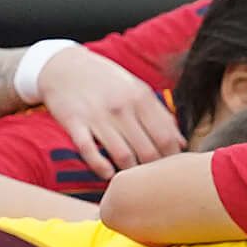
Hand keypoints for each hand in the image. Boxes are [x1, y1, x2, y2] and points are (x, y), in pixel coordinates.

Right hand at [37, 46, 182, 178]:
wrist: (64, 65)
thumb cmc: (107, 81)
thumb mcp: (137, 90)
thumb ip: (161, 115)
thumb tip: (182, 143)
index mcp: (140, 98)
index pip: (165, 138)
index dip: (172, 159)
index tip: (170, 170)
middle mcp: (121, 107)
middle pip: (147, 151)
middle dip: (153, 171)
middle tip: (152, 181)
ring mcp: (97, 115)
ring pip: (123, 155)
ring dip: (130, 173)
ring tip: (133, 180)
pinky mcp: (75, 122)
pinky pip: (90, 151)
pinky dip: (100, 167)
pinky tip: (108, 173)